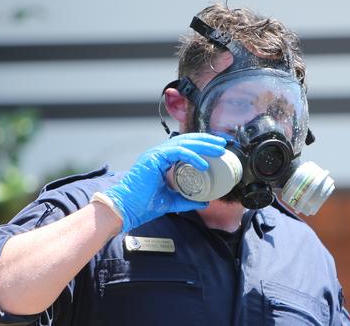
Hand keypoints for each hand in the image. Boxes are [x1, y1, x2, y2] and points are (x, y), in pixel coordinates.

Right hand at [104, 133, 225, 231]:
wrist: (126, 209)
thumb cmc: (143, 205)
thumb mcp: (171, 201)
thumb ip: (187, 200)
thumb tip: (205, 202)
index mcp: (162, 160)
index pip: (185, 146)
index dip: (202, 145)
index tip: (217, 148)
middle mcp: (159, 153)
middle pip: (187, 140)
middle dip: (207, 140)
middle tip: (223, 143)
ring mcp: (155, 154)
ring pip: (184, 142)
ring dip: (204, 145)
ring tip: (219, 149)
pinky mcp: (154, 158)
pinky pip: (177, 152)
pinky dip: (192, 156)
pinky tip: (204, 163)